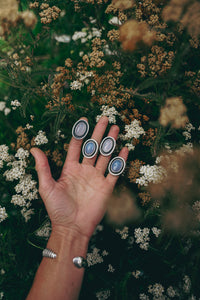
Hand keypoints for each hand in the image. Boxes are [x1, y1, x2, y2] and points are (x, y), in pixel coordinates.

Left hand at [30, 117, 128, 238]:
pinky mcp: (106, 187)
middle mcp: (84, 171)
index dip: (80, 133)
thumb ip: (43, 167)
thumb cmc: (57, 209)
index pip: (76, 147)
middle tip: (105, 119)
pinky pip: (115, 171)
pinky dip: (120, 161)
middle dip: (99, 133)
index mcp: (70, 169)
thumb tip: (33, 148)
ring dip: (111, 142)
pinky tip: (124, 149)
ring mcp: (96, 178)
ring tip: (116, 128)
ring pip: (105, 156)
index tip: (84, 120)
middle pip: (93, 147)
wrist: (72, 227)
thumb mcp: (47, 187)